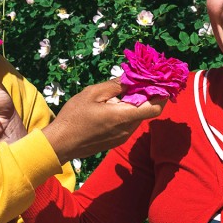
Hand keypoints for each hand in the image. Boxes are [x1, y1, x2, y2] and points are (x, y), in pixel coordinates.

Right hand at [41, 79, 165, 163]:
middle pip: (147, 111)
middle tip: (137, 81)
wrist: (60, 144)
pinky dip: (127, 113)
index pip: (155, 108)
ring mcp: (123, 137)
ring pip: (138, 117)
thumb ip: (114, 86)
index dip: (161, 95)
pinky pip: (129, 124)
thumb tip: (131, 78)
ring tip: (121, 92)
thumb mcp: (92, 93)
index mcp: (123, 116)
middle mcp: (127, 129)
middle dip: (146, 96)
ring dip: (135, 104)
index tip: (157, 82)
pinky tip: (113, 105)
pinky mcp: (116, 141)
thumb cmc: (74, 117)